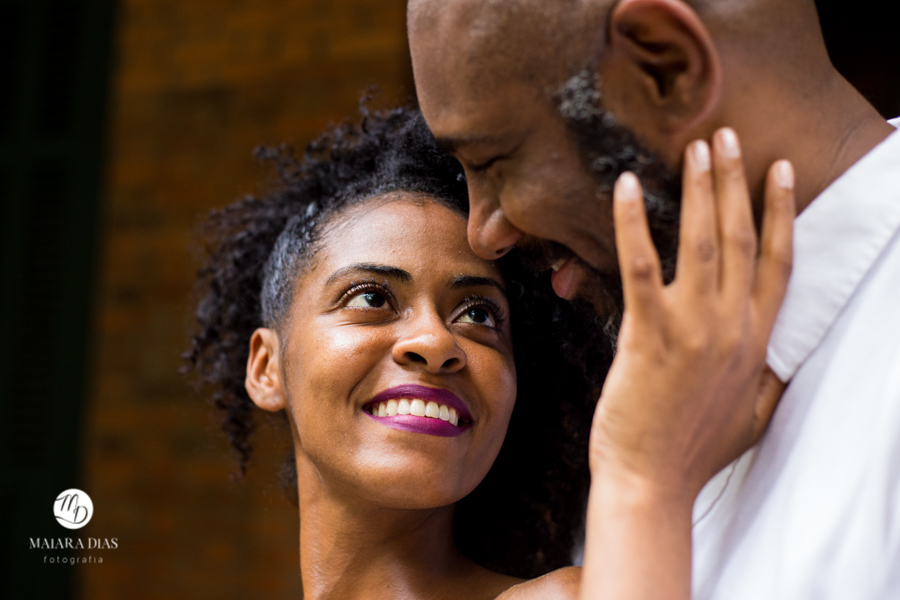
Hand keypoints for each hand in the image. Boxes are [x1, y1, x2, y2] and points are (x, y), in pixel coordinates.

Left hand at [589, 127, 794, 501]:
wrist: (652, 482)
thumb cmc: (695, 451)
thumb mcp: (753, 415)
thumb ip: (767, 377)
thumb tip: (778, 355)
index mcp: (756, 341)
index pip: (779, 261)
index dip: (780, 211)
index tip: (778, 171)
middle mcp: (732, 326)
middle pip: (742, 238)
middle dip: (736, 182)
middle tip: (727, 138)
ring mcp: (692, 329)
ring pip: (702, 242)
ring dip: (700, 189)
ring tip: (695, 147)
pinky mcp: (648, 335)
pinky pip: (642, 267)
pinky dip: (632, 224)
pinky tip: (623, 187)